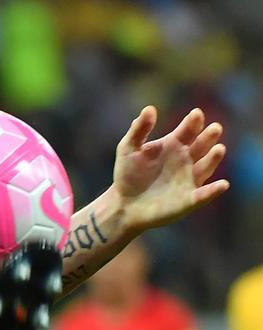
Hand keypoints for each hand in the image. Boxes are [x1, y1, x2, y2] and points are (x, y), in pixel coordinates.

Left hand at [111, 106, 228, 234]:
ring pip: (206, 166)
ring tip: (219, 149)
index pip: (188, 130)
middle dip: (208, 137)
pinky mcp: (189, 200)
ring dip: (213, 158)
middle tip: (215, 128)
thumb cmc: (128, 174)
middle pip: (202, 145)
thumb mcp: (128, 149)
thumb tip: (150, 108)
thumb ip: (139, 129)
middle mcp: (187, 159)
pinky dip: (213, 191)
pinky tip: (222, 185)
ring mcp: (190, 179)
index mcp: (174, 144)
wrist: (124, 204)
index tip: (196, 114)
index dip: (193, 122)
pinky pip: (204, 195)